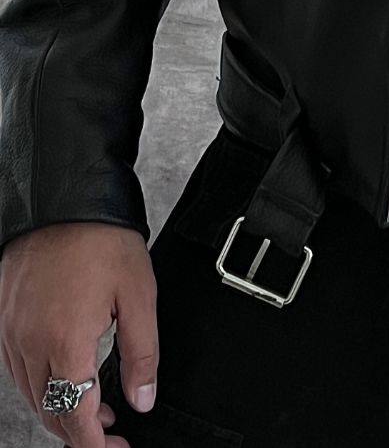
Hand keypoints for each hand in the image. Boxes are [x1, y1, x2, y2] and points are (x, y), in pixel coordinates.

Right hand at [0, 222, 158, 446]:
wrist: (64, 197)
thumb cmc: (101, 238)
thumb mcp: (139, 293)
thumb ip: (142, 352)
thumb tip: (143, 399)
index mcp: (65, 342)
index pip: (75, 416)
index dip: (95, 444)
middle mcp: (29, 343)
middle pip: (50, 412)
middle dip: (80, 433)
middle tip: (111, 436)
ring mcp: (12, 332)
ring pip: (32, 394)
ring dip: (62, 411)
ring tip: (98, 410)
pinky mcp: (5, 318)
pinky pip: (19, 369)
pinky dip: (44, 385)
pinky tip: (69, 377)